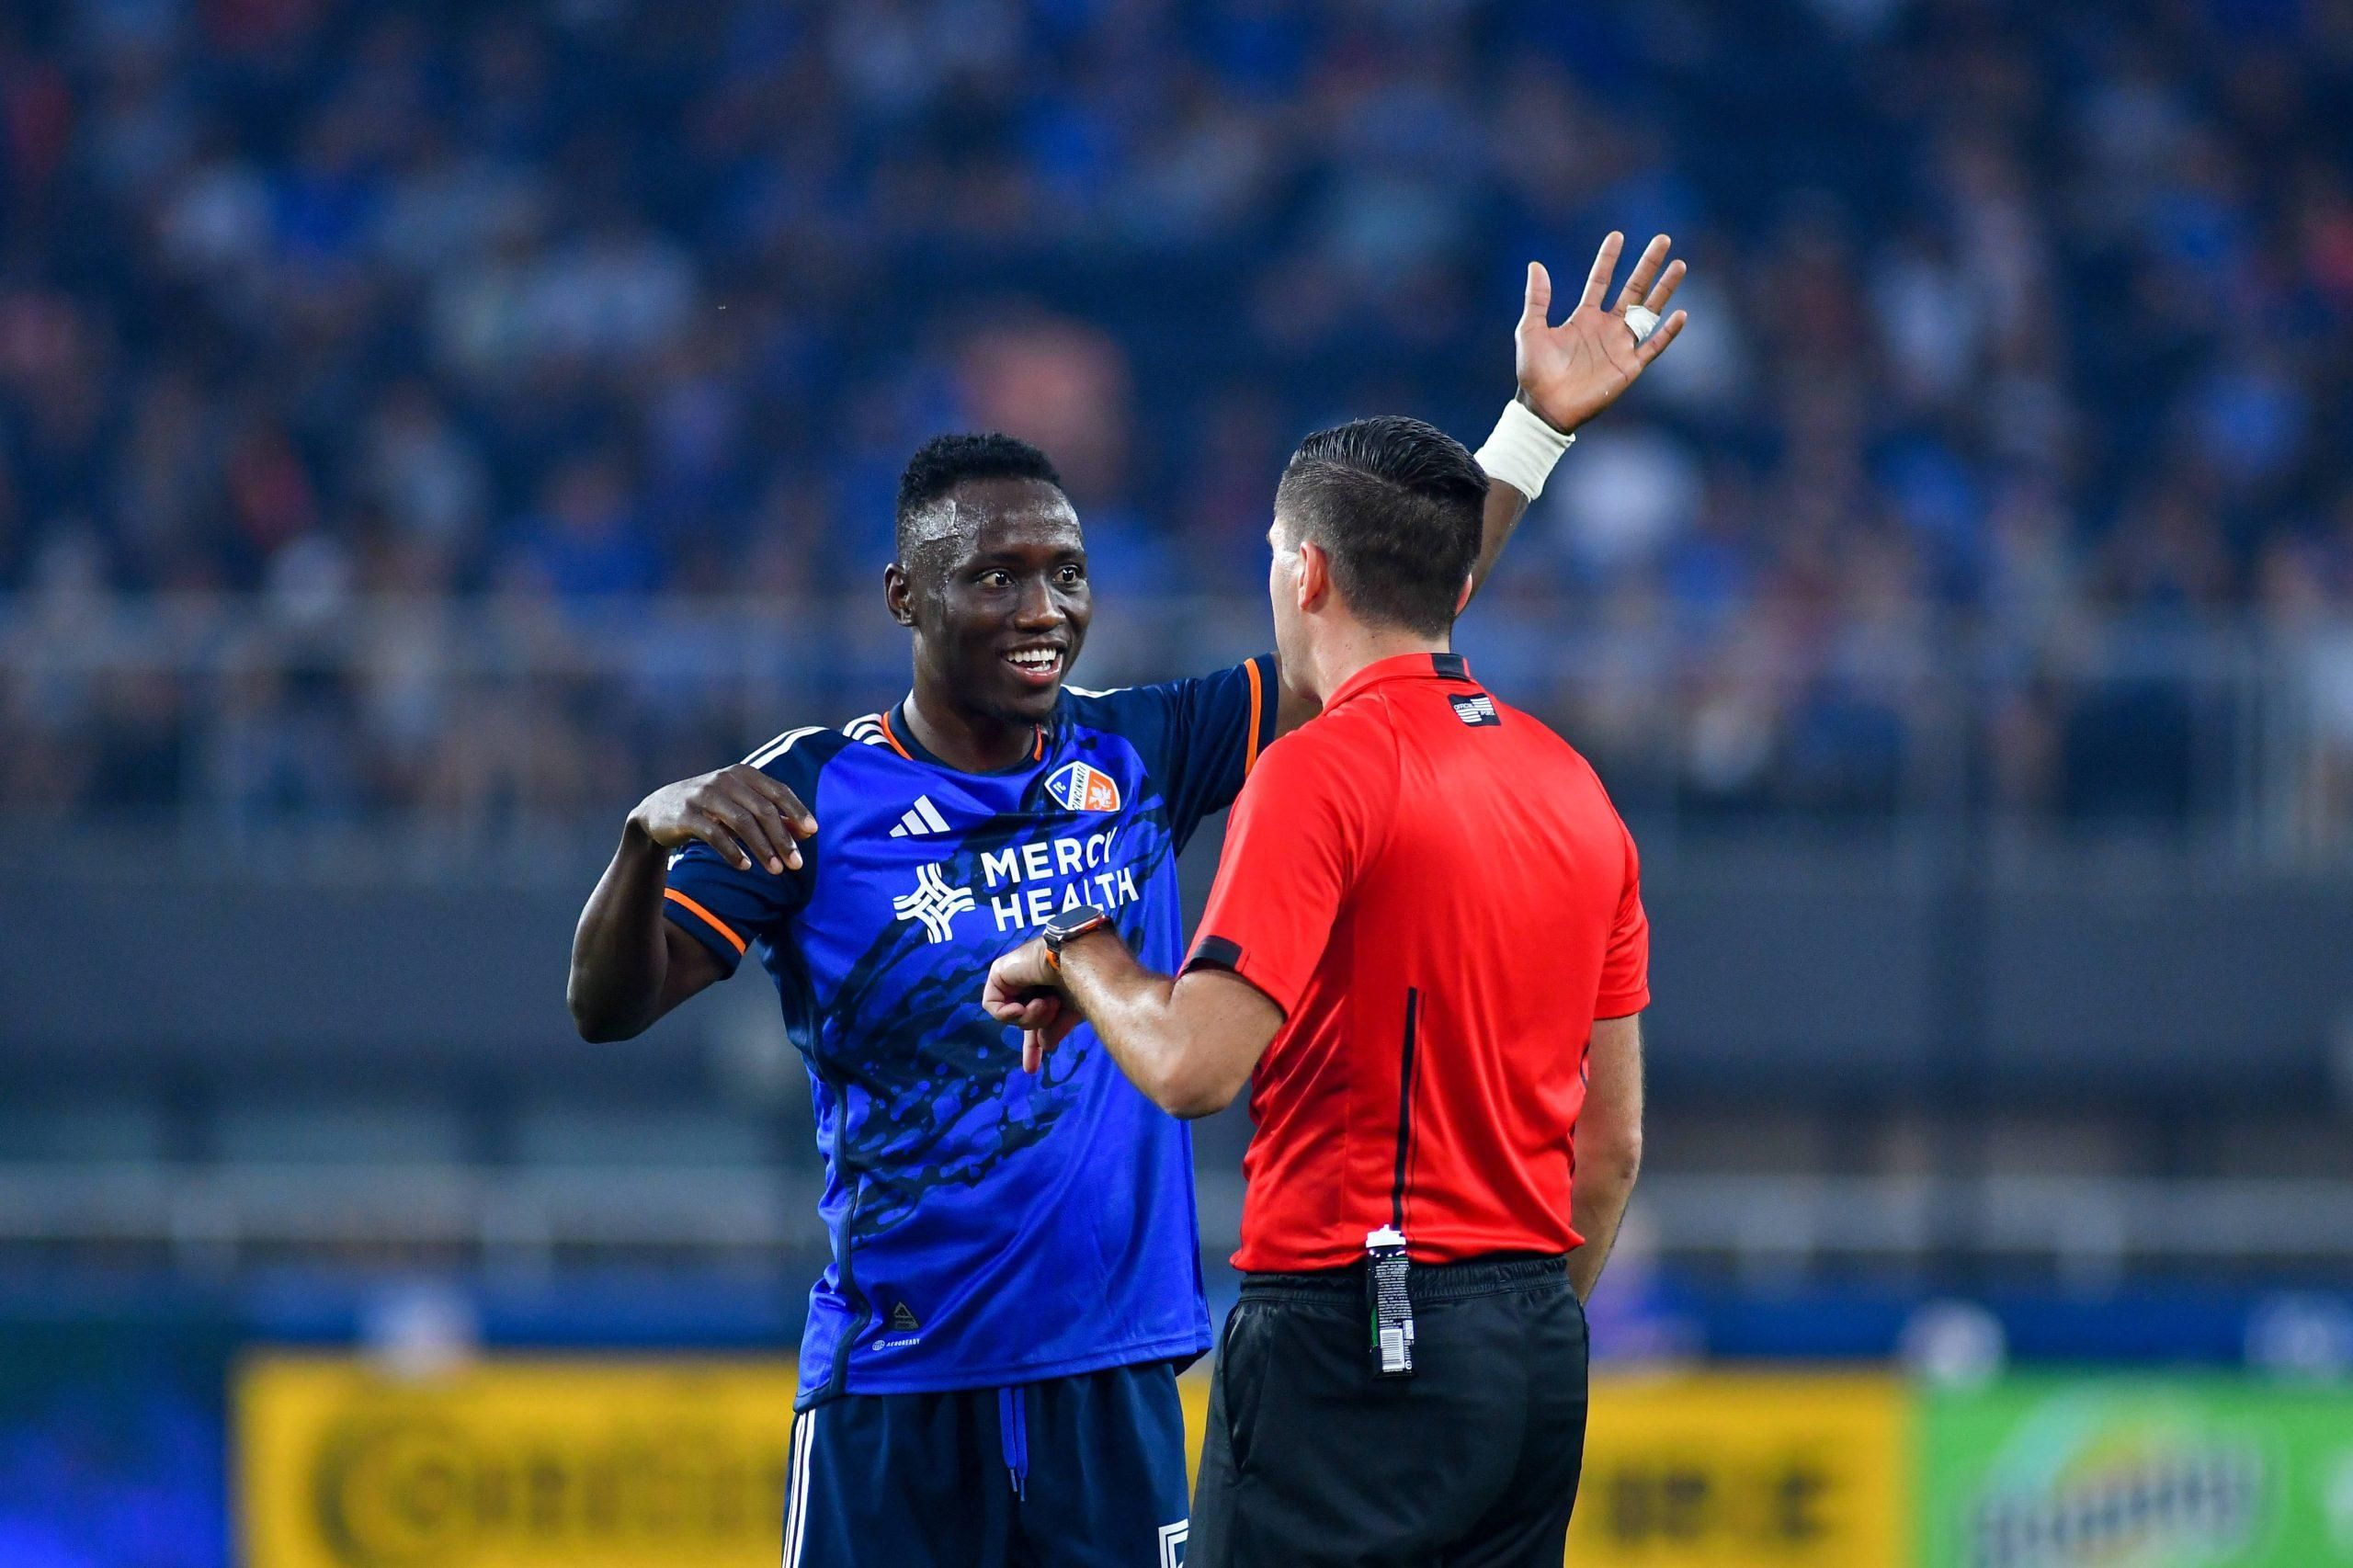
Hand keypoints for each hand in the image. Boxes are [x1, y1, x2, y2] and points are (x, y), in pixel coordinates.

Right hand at [628, 764, 816, 874]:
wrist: (657, 811)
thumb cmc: (710, 810)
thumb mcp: (741, 807)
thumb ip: (772, 816)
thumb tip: (806, 832)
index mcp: (742, 774)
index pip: (777, 790)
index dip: (797, 810)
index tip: (812, 832)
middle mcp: (725, 779)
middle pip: (762, 810)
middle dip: (783, 838)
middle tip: (796, 864)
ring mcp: (704, 795)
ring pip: (742, 822)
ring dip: (762, 848)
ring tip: (776, 870)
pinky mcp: (686, 814)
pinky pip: (715, 834)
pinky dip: (733, 852)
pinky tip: (745, 867)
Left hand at [983, 937, 1083, 1071]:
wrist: (1076, 962)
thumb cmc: (1080, 983)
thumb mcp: (1069, 1013)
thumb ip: (1055, 1029)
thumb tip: (1045, 1046)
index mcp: (1049, 989)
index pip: (1035, 1020)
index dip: (1032, 1045)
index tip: (1030, 1069)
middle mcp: (1031, 982)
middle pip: (1021, 1020)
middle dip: (1029, 1043)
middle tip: (1031, 1068)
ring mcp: (1015, 976)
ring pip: (1012, 1016)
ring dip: (1031, 1018)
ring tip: (1049, 1003)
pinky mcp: (999, 972)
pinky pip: (993, 1006)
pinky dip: (1010, 1013)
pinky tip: (1026, 1005)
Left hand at [1514, 232, 1688, 435]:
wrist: (1544, 407)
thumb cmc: (1534, 372)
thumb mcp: (1530, 330)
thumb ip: (1537, 299)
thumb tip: (1536, 265)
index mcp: (1584, 317)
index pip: (1600, 281)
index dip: (1608, 259)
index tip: (1617, 236)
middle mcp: (1606, 327)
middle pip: (1633, 289)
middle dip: (1647, 265)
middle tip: (1663, 239)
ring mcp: (1620, 345)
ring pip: (1649, 311)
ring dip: (1664, 289)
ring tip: (1679, 265)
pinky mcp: (1629, 367)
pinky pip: (1653, 346)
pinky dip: (1667, 332)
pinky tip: (1681, 314)